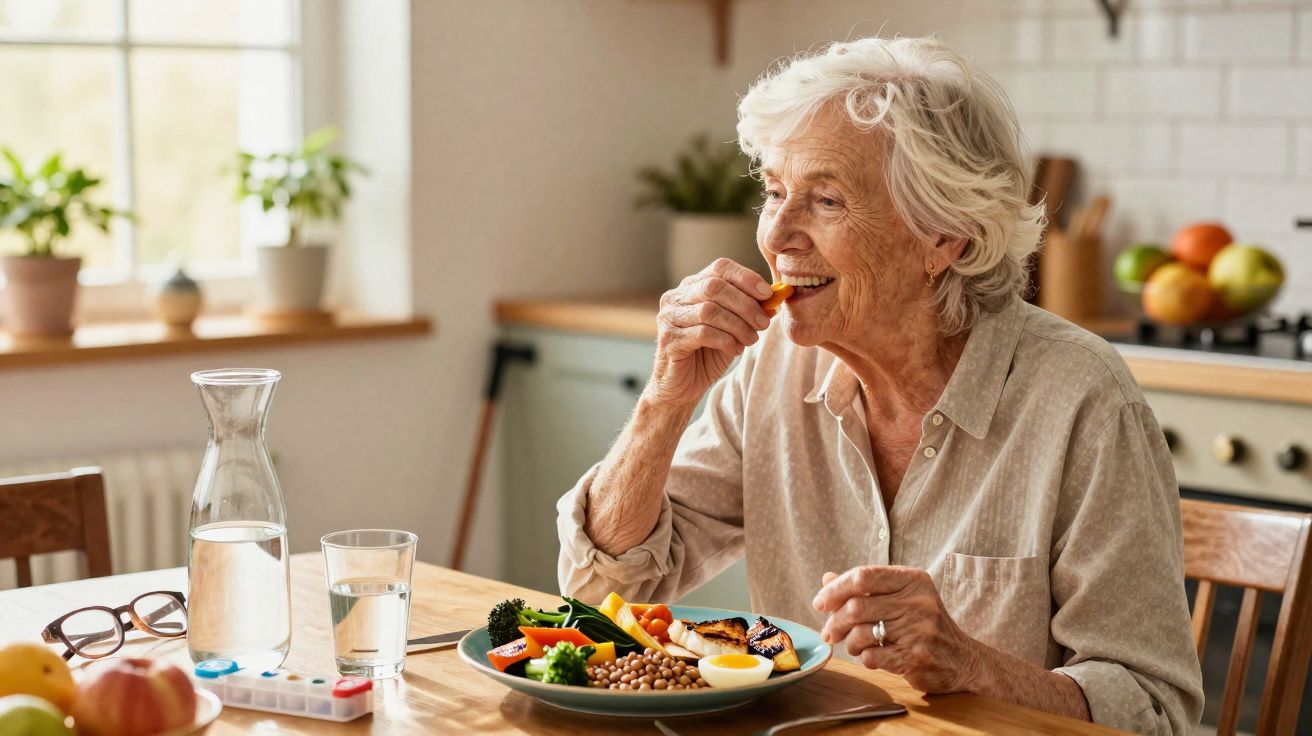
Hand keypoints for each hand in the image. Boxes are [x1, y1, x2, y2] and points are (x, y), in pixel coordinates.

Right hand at [645, 258, 773, 407]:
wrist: (682, 386)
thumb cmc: (708, 353)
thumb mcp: (733, 327)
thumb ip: (749, 310)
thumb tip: (774, 298)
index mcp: (692, 286)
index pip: (720, 268)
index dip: (746, 278)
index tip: (767, 294)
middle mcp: (676, 297)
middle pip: (714, 287)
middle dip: (745, 305)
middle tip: (763, 323)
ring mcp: (669, 317)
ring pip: (709, 311)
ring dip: (737, 325)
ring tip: (751, 340)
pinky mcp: (669, 339)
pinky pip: (702, 333)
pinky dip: (725, 340)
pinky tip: (735, 350)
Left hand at [813, 566, 984, 694]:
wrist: (963, 659)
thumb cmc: (924, 624)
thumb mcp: (902, 597)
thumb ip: (866, 588)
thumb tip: (827, 578)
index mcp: (912, 580)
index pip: (862, 576)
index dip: (834, 589)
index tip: (820, 603)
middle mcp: (918, 601)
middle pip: (856, 607)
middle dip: (836, 621)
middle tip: (830, 632)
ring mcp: (919, 630)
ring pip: (860, 633)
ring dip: (849, 643)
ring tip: (855, 645)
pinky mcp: (916, 658)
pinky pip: (871, 657)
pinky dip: (864, 658)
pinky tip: (873, 656)